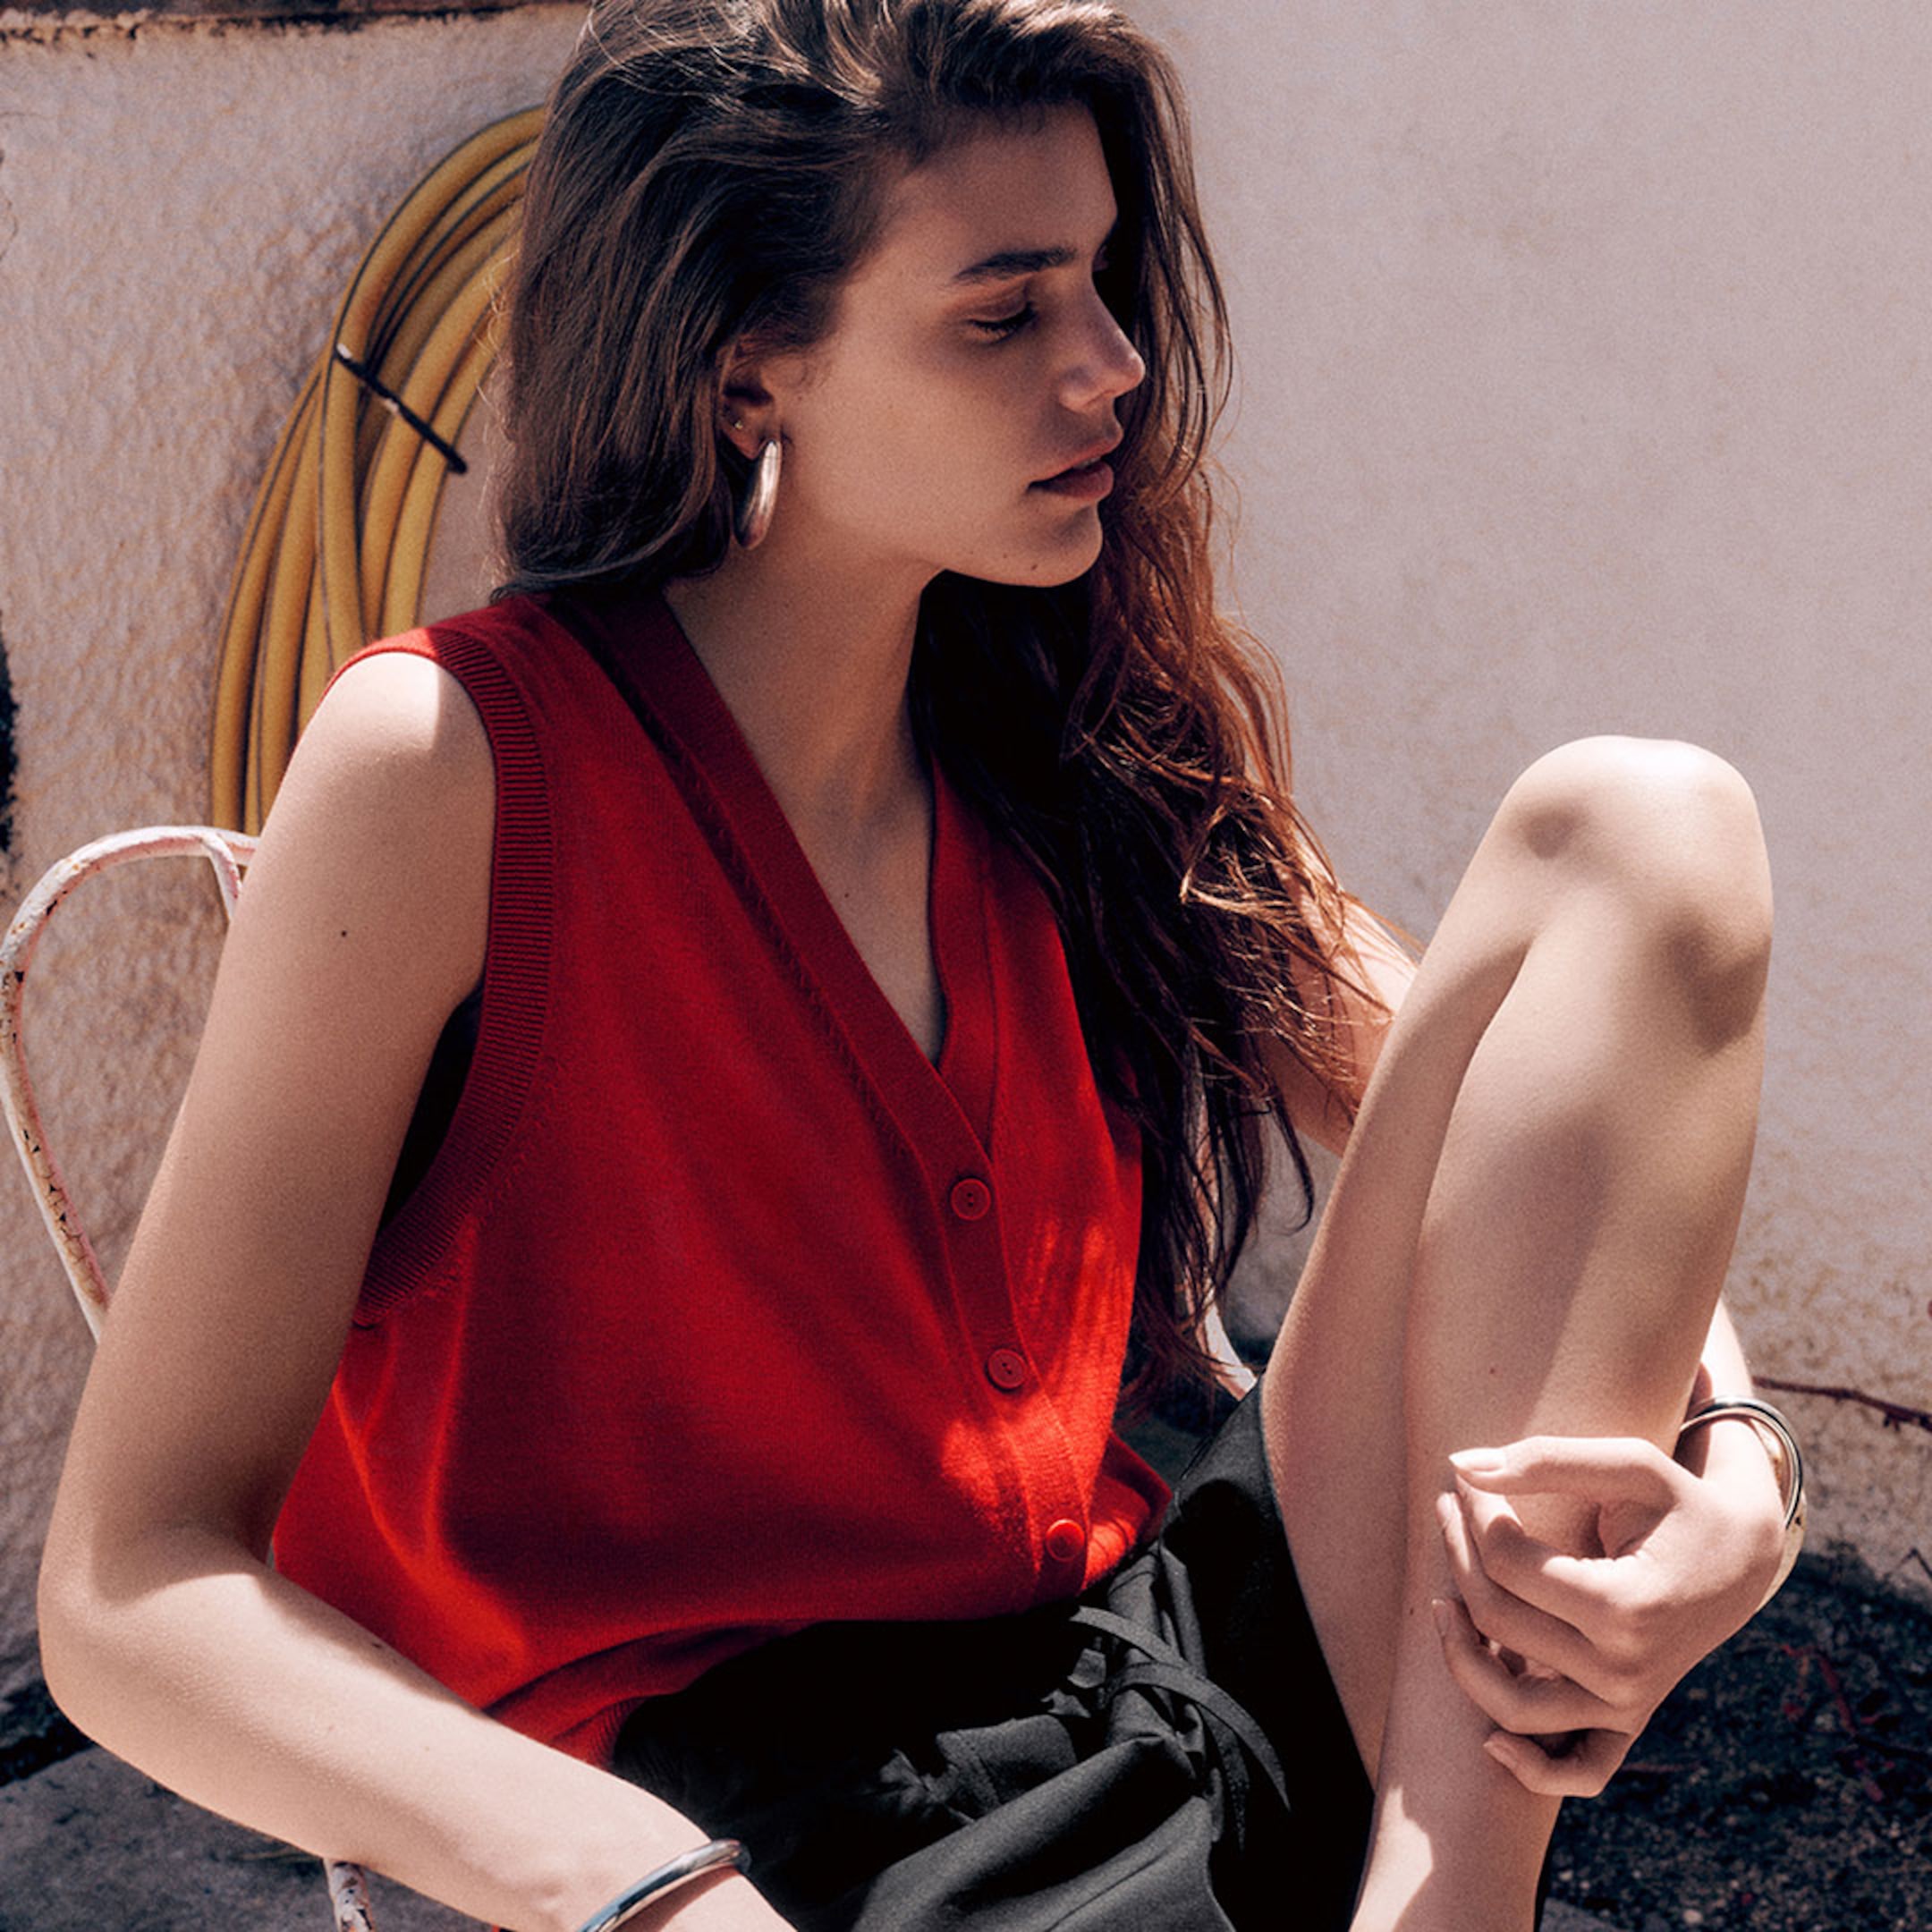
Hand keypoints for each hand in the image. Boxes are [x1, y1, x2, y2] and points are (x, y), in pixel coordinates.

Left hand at [1430, 1427, 1785, 1795]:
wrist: (1740, 1559)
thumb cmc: (1677, 1502)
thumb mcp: (1630, 1465)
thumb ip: (1546, 1460)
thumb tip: (1462, 1464)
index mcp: (1628, 1605)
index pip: (1508, 1563)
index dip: (1473, 1513)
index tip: (1464, 1478)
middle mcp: (1626, 1669)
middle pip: (1498, 1620)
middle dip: (1456, 1555)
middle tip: (1446, 1506)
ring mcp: (1627, 1705)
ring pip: (1512, 1706)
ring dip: (1458, 1655)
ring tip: (1441, 1599)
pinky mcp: (1626, 1723)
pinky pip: (1576, 1772)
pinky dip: (1529, 1767)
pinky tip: (1490, 1738)